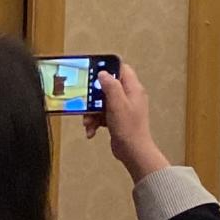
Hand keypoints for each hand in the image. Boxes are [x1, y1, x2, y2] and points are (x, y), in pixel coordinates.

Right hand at [85, 61, 167, 182]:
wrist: (132, 151)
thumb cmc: (129, 129)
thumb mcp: (117, 104)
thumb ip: (111, 86)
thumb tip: (103, 73)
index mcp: (133, 89)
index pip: (122, 69)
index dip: (108, 68)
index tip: (93, 70)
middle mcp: (129, 97)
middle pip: (107, 88)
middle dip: (93, 97)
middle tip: (85, 102)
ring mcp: (123, 109)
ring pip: (101, 103)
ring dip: (91, 112)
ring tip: (87, 122)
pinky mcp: (116, 119)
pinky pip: (101, 115)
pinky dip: (94, 121)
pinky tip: (91, 131)